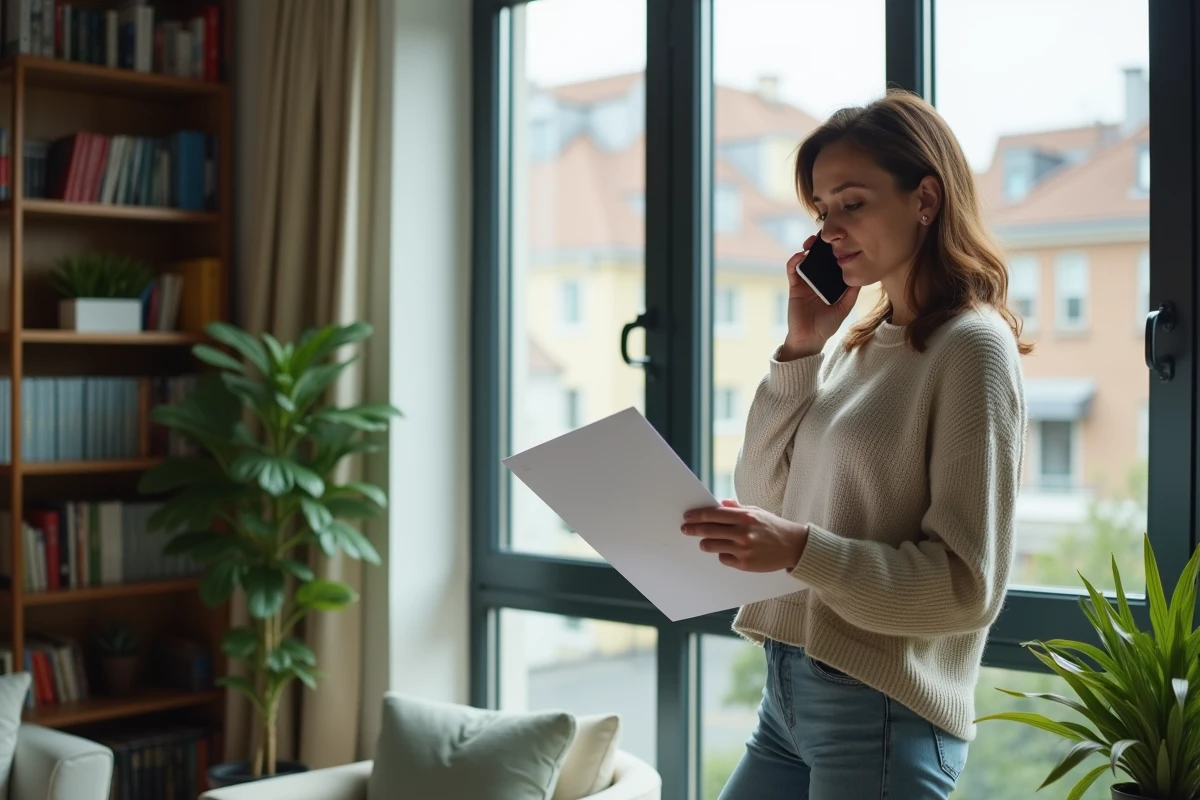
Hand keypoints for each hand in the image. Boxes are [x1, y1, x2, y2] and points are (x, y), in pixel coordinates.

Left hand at [681, 499, 807, 572]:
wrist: (794, 546)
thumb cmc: (773, 527)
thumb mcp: (757, 512)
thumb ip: (737, 508)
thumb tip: (719, 503)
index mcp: (745, 517)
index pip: (714, 514)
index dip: (697, 515)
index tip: (687, 516)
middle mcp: (743, 533)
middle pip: (709, 531)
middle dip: (693, 529)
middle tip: (685, 529)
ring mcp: (743, 549)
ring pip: (712, 546)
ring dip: (705, 543)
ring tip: (705, 542)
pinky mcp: (745, 564)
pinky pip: (723, 558)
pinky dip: (723, 554)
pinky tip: (728, 551)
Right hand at [781, 234, 860, 359]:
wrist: (809, 338)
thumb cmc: (827, 324)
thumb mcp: (845, 306)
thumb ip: (852, 291)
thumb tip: (864, 274)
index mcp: (831, 281)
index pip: (833, 261)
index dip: (836, 249)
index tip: (842, 238)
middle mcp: (818, 278)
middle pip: (819, 256)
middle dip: (821, 244)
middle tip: (825, 235)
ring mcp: (805, 281)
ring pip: (805, 258)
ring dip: (808, 247)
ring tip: (812, 242)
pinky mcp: (794, 285)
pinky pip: (792, 269)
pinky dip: (795, 260)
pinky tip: (801, 255)